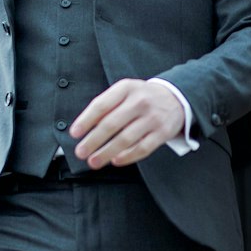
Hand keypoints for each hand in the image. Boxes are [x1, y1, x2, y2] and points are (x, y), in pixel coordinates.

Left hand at [70, 79, 184, 166]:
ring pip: (126, 139)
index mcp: (126, 88)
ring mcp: (152, 118)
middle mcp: (140, 101)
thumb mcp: (125, 91)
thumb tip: (85, 128)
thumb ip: (107, 105)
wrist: (176, 97)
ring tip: (94, 161)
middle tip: (80, 152)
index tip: (74, 134)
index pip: (101, 105)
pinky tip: (115, 161)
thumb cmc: (143, 97)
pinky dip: (128, 157)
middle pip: (111, 124)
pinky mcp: (163, 133)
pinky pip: (143, 148)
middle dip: (93, 141)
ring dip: (106, 152)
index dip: (86, 120)